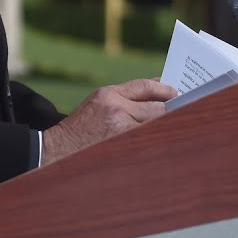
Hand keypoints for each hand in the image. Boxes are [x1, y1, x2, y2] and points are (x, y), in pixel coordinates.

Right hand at [42, 79, 176, 164]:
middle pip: (156, 107)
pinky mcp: (120, 146)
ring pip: (154, 126)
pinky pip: (146, 141)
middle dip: (171, 111)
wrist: (54, 151)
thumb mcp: (96, 105)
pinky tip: (162, 144)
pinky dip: (156, 142)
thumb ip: (122, 100)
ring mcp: (119, 128)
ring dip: (165, 128)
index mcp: (108, 94)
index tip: (175, 92)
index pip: (145, 86)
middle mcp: (114, 107)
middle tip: (183, 114)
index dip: (164, 89)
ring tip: (177, 131)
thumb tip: (154, 99)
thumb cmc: (78, 130)